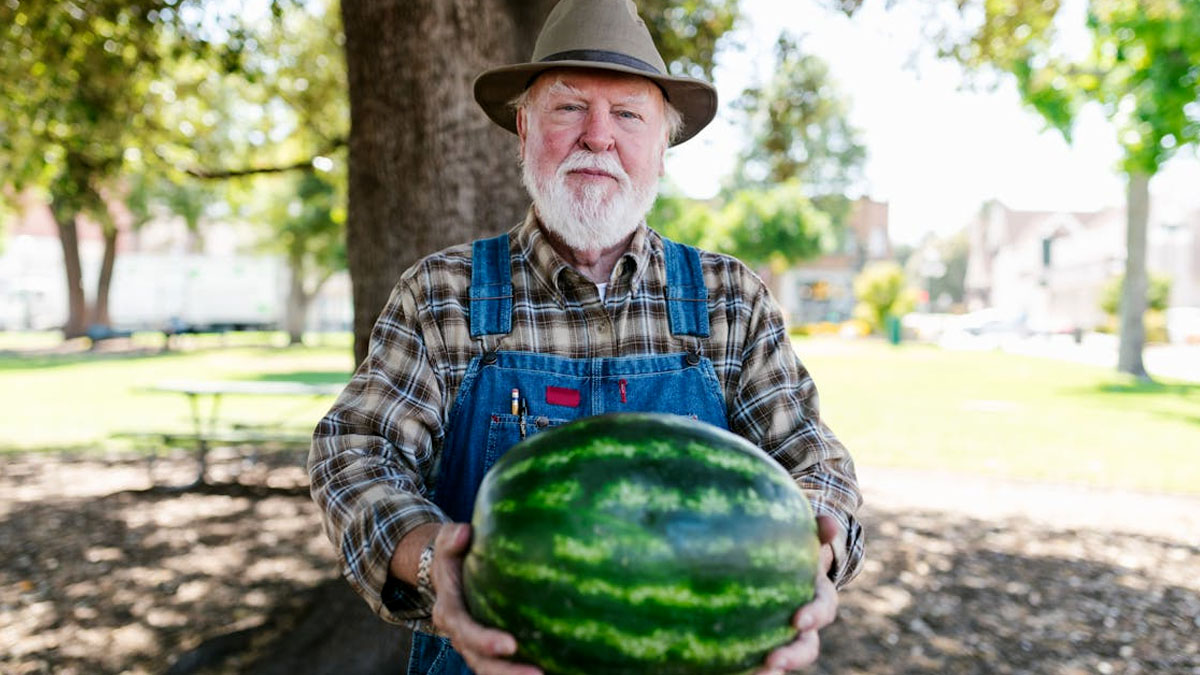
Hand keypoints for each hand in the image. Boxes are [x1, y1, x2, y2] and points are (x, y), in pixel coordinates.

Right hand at [429, 523, 542, 674]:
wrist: (447, 574)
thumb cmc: (454, 555)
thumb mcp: (448, 543)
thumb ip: (452, 539)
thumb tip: (464, 533)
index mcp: (449, 611)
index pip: (466, 631)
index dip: (485, 641)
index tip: (510, 645)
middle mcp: (461, 635)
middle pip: (481, 662)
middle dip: (507, 673)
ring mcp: (475, 646)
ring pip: (493, 669)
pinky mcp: (489, 648)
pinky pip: (506, 664)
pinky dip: (524, 668)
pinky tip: (556, 668)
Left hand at [755, 515, 840, 673]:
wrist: (776, 561)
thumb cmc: (792, 545)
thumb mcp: (804, 533)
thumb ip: (818, 528)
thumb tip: (828, 524)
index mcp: (817, 598)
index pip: (823, 611)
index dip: (814, 616)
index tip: (798, 620)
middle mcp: (802, 623)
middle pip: (805, 647)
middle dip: (792, 656)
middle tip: (774, 661)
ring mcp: (781, 635)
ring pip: (781, 660)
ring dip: (771, 671)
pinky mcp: (758, 641)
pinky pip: (752, 658)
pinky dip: (741, 666)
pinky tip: (720, 668)